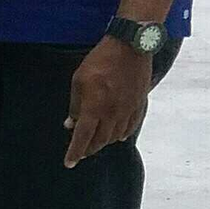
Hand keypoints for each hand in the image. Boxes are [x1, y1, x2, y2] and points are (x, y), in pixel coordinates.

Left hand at [65, 38, 151, 168]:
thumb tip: (71, 124)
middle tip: (81, 151)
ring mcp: (128, 109)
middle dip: (89, 149)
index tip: (70, 163)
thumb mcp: (78, 81)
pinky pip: (132, 125)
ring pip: (116, 136)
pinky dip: (123, 133)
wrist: (131, 45)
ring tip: (97, 142)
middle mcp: (112, 113)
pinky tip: (118, 136)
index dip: (75, 152)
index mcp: (94, 109)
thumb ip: (75, 106)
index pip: (83, 138)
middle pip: (100, 141)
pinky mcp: (139, 103)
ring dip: (105, 142)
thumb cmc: (100, 61)